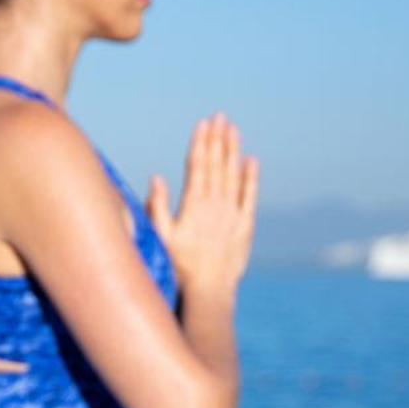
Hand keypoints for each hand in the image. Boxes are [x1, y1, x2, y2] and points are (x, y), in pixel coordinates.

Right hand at [146, 112, 257, 295]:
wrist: (209, 290)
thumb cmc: (180, 265)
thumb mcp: (162, 236)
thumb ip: (157, 206)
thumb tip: (156, 177)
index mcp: (194, 205)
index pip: (197, 166)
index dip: (200, 143)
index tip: (202, 124)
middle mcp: (215, 205)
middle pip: (217, 165)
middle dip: (217, 139)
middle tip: (220, 116)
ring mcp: (232, 214)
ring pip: (234, 175)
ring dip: (233, 151)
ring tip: (233, 130)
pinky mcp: (246, 226)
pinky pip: (250, 197)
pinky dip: (252, 178)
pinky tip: (252, 161)